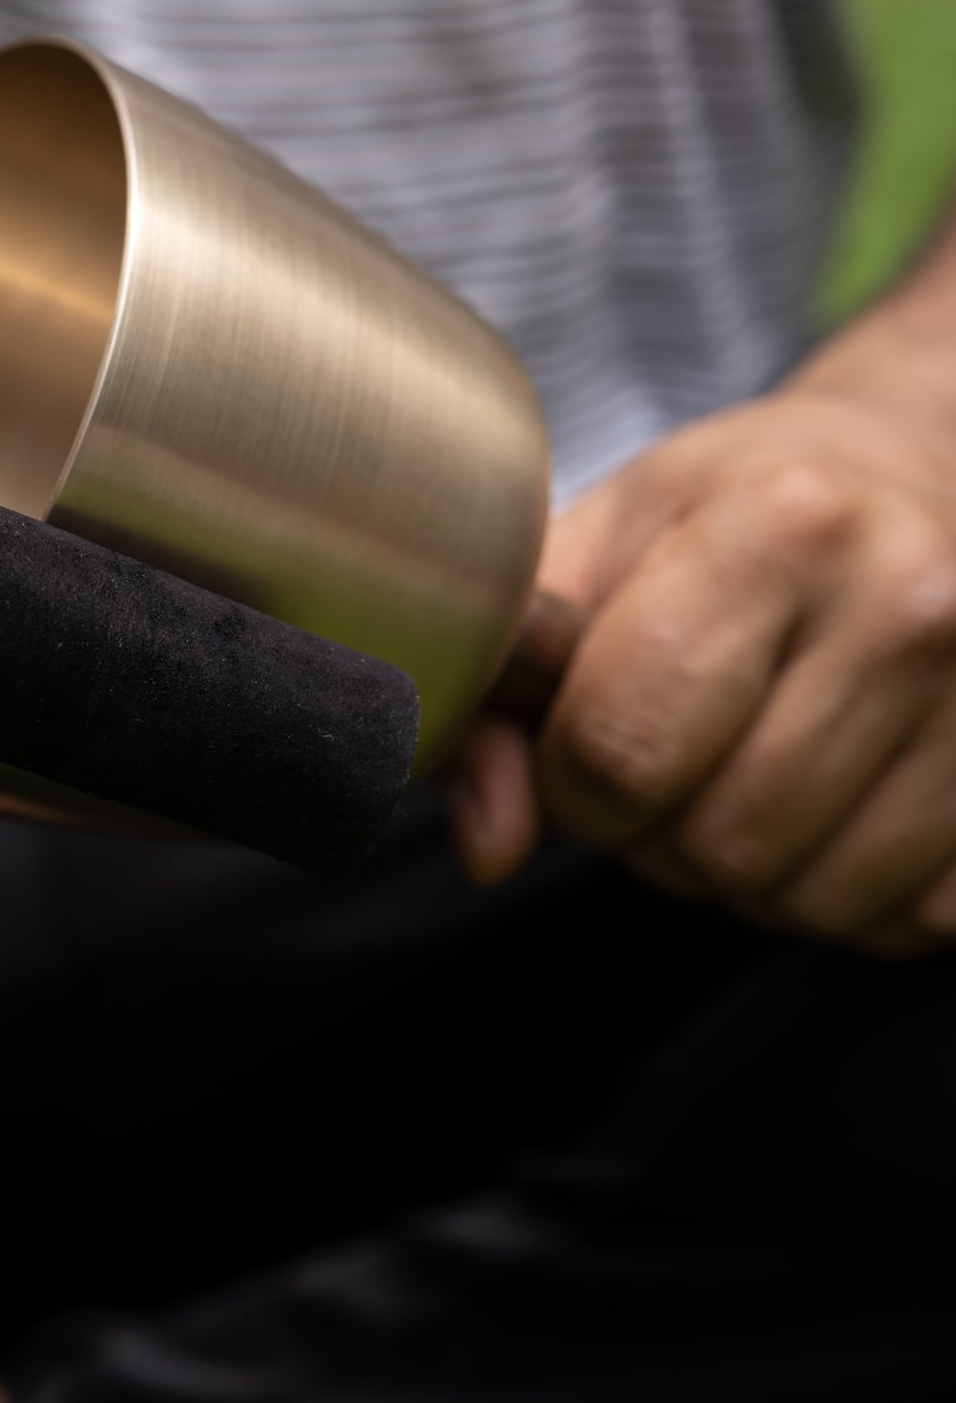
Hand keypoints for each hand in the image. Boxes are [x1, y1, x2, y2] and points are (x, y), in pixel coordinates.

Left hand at [448, 389, 955, 952]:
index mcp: (781, 523)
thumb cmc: (733, 517)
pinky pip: (901, 923)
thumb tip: (489, 845)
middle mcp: (909, 603)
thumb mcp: (596, 554)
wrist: (915, 479)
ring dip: (753, 874)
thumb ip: (502, 692)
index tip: (591, 741)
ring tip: (757, 770)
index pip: (625, 746)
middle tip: (683, 754)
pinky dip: (849, 896)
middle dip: (663, 833)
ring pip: (810, 901)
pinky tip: (839, 802)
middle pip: (717, 844)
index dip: (577, 780)